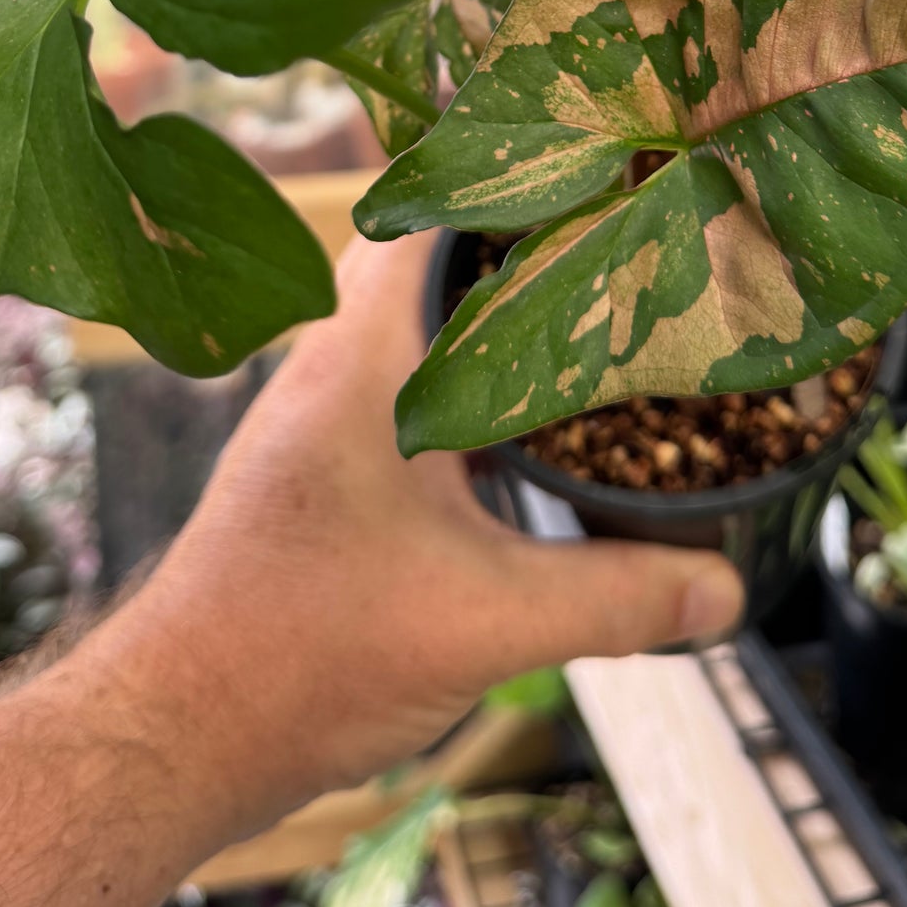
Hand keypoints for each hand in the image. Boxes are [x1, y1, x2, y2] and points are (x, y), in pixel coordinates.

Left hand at [103, 231, 744, 849]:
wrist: (182, 731)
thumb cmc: (300, 651)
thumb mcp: (485, 621)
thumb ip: (614, 599)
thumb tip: (724, 585)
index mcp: (361, 356)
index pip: (429, 215)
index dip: (512, 183)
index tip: (598, 176)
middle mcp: (333, 365)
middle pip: (434, 267)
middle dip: (523, 256)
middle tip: (619, 253)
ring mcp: (323, 419)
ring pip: (422, 337)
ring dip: (497, 331)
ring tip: (597, 329)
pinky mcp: (325, 473)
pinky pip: (411, 398)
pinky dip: (473, 397)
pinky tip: (534, 438)